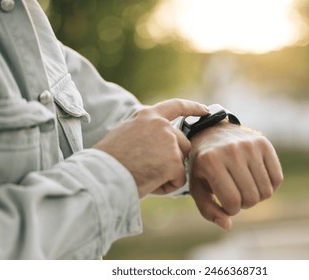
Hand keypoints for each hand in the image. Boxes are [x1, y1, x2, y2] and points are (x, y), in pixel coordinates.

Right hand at [94, 99, 208, 197]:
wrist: (101, 174)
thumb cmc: (109, 160)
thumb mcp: (126, 135)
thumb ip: (147, 133)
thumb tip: (164, 143)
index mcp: (148, 116)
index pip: (176, 106)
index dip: (193, 107)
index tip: (206, 110)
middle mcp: (161, 124)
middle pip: (183, 144)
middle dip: (173, 159)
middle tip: (148, 169)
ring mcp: (170, 141)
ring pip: (181, 162)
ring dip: (168, 173)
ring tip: (144, 175)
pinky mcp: (174, 160)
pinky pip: (178, 179)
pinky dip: (166, 186)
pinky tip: (148, 183)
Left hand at [189, 122, 282, 229]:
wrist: (213, 133)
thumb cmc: (204, 166)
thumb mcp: (198, 187)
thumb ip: (208, 210)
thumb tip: (227, 226)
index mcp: (210, 162)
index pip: (233, 201)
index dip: (231, 210)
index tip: (226, 203)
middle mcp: (231, 151)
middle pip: (251, 198)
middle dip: (244, 204)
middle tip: (236, 195)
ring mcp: (249, 145)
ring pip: (267, 191)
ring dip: (257, 197)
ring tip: (245, 188)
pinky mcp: (263, 143)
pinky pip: (277, 178)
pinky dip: (270, 186)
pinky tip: (256, 180)